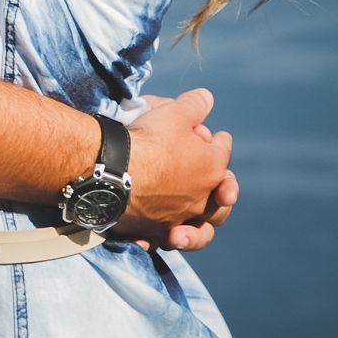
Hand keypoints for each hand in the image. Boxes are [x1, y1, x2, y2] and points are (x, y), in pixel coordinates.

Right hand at [120, 87, 236, 253]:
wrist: (114, 170)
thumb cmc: (149, 139)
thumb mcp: (174, 112)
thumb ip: (195, 105)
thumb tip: (206, 98)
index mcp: (212, 168)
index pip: (223, 150)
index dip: (218, 140)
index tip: (215, 136)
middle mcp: (202, 199)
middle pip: (222, 198)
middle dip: (223, 189)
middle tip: (218, 184)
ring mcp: (180, 219)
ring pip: (201, 230)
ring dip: (200, 226)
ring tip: (195, 219)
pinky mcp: (156, 232)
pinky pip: (164, 239)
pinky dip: (164, 237)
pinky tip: (158, 233)